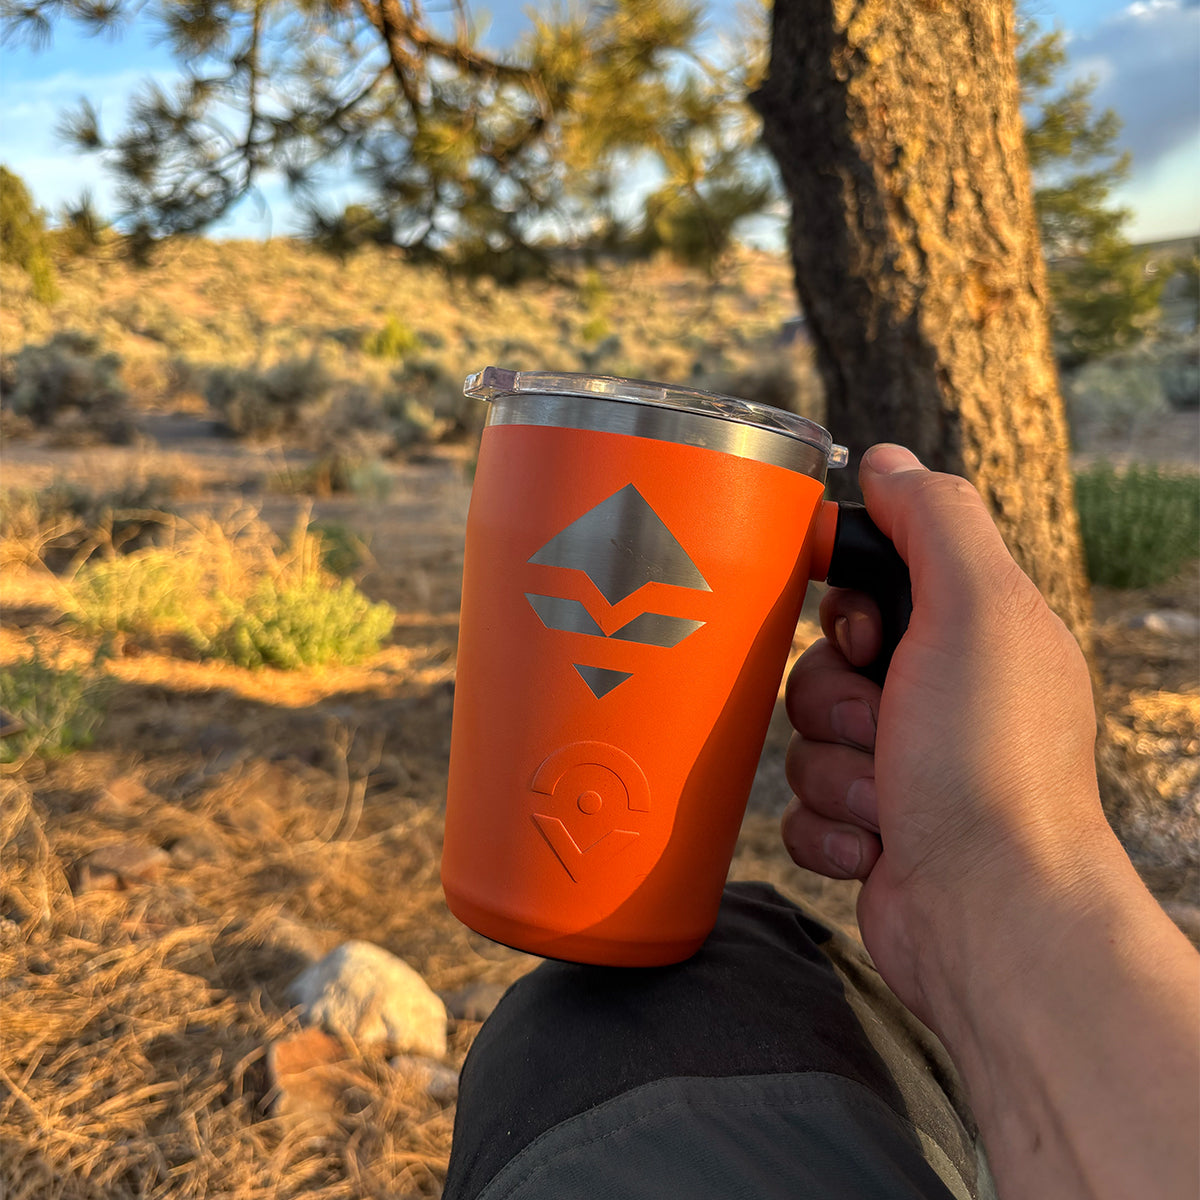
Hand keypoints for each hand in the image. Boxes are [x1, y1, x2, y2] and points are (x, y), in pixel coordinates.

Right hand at [782, 443, 1199, 1198]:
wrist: (989, 915)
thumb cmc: (987, 762)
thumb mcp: (975, 608)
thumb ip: (933, 520)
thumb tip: (886, 459)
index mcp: (974, 636)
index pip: (871, 580)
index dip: (845, 602)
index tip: (864, 633)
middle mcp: (940, 697)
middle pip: (820, 661)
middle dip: (834, 699)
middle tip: (883, 726)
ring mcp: (903, 768)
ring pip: (803, 736)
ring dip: (833, 769)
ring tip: (888, 799)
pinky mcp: (870, 828)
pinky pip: (799, 804)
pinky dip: (829, 824)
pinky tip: (878, 844)